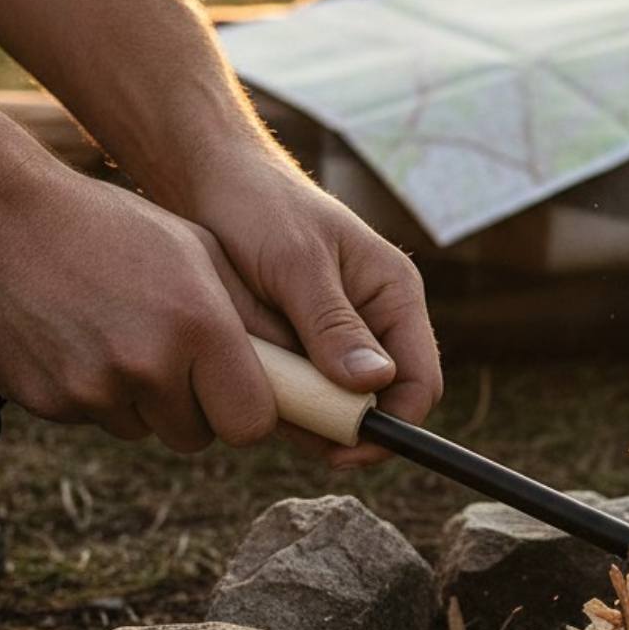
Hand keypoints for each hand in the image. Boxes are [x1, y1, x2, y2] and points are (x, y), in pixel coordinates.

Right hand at [0, 165, 284, 453]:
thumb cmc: (115, 227)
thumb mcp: (198, 251)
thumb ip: (251, 318)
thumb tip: (304, 370)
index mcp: (199, 327)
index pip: (251, 424)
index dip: (248, 413)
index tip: (240, 393)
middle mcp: (148, 366)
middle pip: (196, 436)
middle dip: (194, 408)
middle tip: (174, 358)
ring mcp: (91, 389)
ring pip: (141, 429)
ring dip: (140, 400)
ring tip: (119, 334)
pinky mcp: (46, 403)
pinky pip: (91, 418)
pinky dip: (91, 392)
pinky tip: (76, 337)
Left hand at [179, 147, 442, 467]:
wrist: (208, 180)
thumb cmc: (257, 206)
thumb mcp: (294, 263)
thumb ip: (332, 324)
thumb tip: (376, 384)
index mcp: (395, 295)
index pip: (420, 383)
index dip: (391, 427)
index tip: (341, 449)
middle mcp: (376, 319)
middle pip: (381, 402)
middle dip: (340, 426)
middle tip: (286, 429)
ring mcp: (340, 333)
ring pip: (339, 403)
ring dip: (306, 414)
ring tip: (259, 401)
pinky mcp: (303, 342)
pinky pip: (306, 390)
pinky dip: (282, 399)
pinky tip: (248, 387)